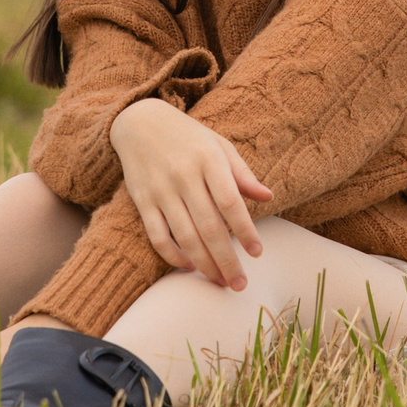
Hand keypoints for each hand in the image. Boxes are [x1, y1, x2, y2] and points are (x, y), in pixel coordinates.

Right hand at [110, 97, 273, 289]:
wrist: (139, 121)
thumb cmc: (188, 137)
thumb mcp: (218, 145)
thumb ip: (242, 173)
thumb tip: (268, 197)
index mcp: (208, 160)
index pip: (230, 202)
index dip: (244, 230)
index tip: (257, 253)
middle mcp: (183, 176)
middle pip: (208, 227)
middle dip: (226, 260)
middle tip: (240, 284)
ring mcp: (161, 190)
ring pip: (184, 236)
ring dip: (204, 264)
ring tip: (220, 282)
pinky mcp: (142, 201)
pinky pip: (157, 236)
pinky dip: (173, 256)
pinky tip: (190, 266)